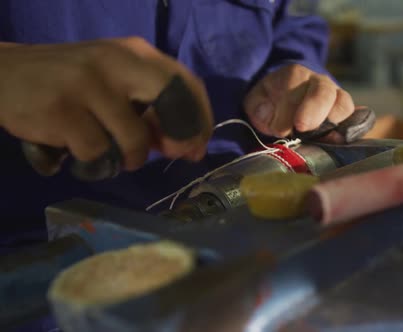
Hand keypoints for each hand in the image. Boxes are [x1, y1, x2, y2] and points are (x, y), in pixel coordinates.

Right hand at [0, 37, 212, 170]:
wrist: (3, 75)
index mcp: (135, 52)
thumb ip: (150, 109)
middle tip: (171, 154)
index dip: (200, 119)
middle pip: (172, 100)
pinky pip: (98, 154)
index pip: (186, 83)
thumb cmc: (69, 82)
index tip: (198, 146)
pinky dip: (92, 163)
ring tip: (105, 151)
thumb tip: (187, 147)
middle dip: (180, 135)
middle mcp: (116, 61)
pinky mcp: (63, 110)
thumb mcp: (114, 84)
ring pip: (134, 141)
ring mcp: (88, 84)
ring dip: (127, 159)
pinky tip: (75, 152)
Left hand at [244, 64, 354, 140]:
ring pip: (343, 103)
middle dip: (315, 109)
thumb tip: (269, 114)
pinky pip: (357, 119)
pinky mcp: (346, 115)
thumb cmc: (271, 103)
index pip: (296, 84)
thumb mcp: (256, 101)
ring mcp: (336, 98)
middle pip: (324, 91)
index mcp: (295, 75)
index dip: (289, 106)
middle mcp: (320, 82)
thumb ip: (257, 107)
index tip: (280, 129)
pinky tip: (342, 140)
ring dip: (334, 122)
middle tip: (302, 128)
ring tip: (322, 138)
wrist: (288, 101)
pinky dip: (353, 129)